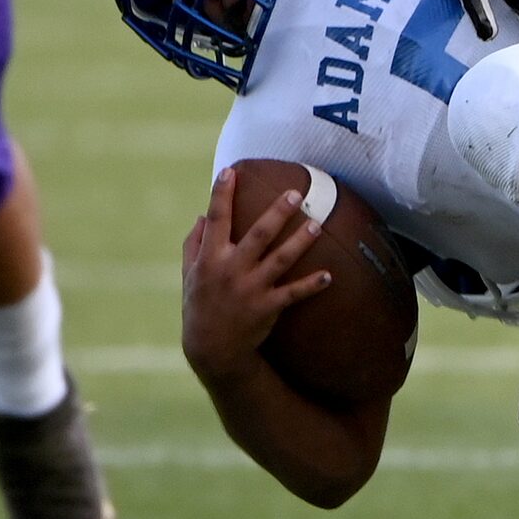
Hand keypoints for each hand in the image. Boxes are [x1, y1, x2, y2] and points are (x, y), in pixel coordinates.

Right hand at [180, 170, 332, 382]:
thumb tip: (201, 215)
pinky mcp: (266, 307)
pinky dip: (310, 285)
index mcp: (210, 259)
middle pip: (257, 236)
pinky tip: (328, 276)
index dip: (221, 195)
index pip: (216, 220)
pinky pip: (292, 294)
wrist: (211, 347)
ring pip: (279, 260)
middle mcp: (230, 270)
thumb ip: (193, 244)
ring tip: (317, 225)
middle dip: (276, 213)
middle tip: (295, 193)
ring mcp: (250, 289)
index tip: (231, 171)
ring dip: (299, 242)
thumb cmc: (200, 305)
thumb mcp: (189, 274)